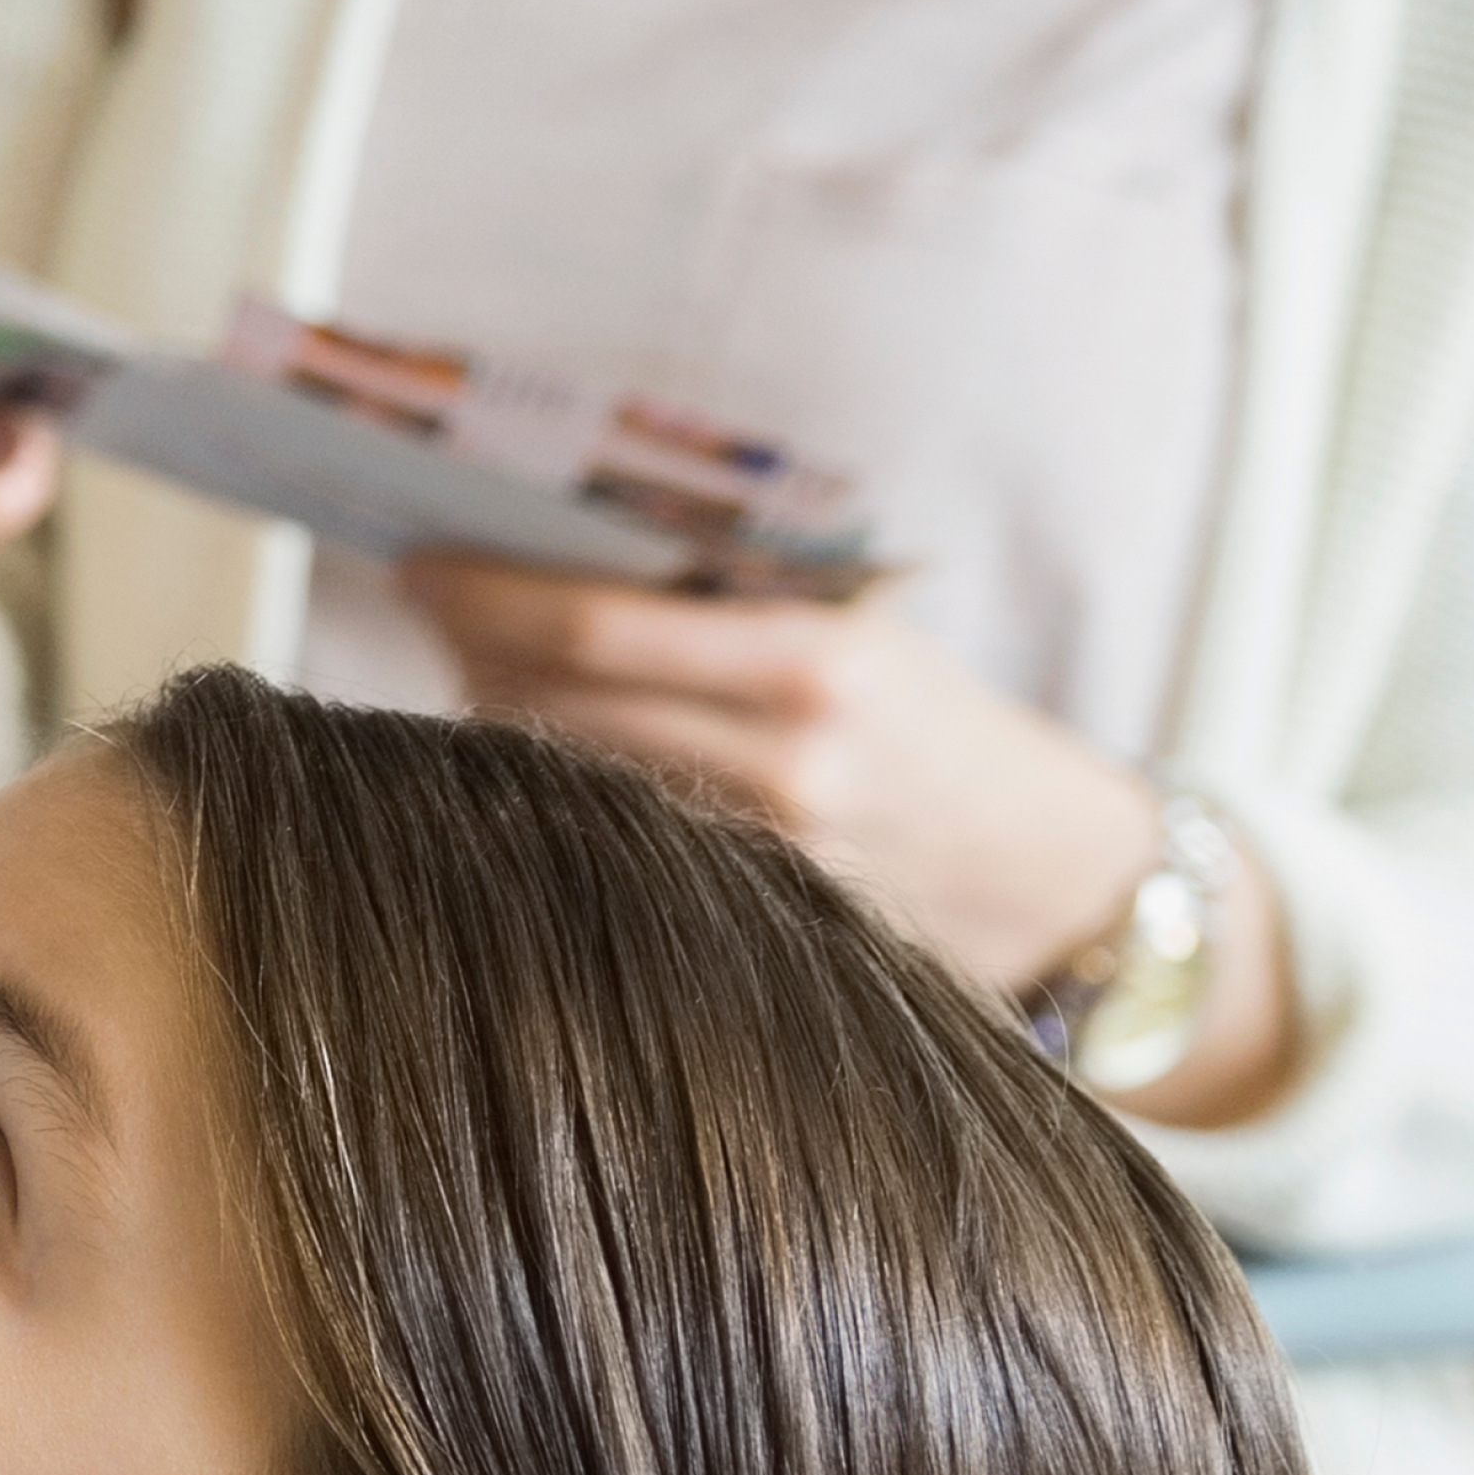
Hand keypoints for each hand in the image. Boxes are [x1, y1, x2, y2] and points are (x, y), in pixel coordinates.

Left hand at [394, 559, 1161, 996]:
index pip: (595, 625)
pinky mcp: (748, 916)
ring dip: (497, 718)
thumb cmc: (939, 727)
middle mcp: (784, 760)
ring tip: (470, 668)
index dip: (484, 594)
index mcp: (814, 657)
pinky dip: (554, 790)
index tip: (417, 561)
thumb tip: (556, 558)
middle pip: (557, 703)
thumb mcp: (861, 629)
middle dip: (471, 648)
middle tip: (427, 604)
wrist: (1055, 875)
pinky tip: (531, 757)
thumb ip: (728, 600)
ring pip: (567, 775)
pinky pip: (609, 839)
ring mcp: (761, 852)